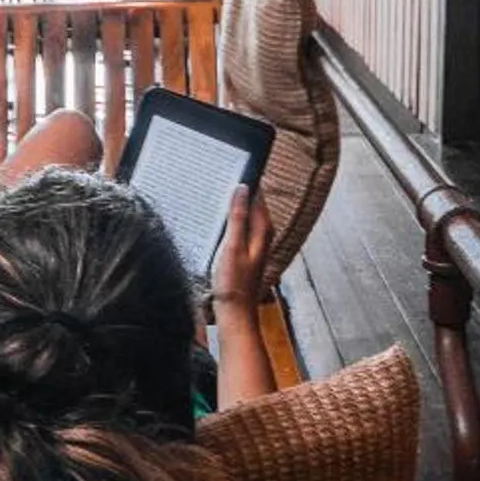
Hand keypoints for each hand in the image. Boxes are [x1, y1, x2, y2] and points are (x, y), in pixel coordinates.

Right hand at [212, 183, 271, 312]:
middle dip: (239, 192)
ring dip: (233, 206)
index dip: (248, 182)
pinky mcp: (245, 252)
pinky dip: (230, 220)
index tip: (233, 167)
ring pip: (246, 217)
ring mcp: (255, 245)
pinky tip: (217, 220)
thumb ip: (237, 217)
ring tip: (216, 193)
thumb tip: (242, 188)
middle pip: (253, 205)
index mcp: (263, 230)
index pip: (258, 196)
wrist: (234, 313)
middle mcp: (263, 235)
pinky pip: (240, 228)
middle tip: (220, 176)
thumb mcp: (232, 246)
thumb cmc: (233, 283)